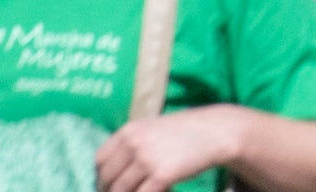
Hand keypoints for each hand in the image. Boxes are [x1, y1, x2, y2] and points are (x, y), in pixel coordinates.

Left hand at [96, 106, 246, 191]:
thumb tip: (112, 172)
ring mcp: (147, 160)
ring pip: (121, 191)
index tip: (110, 184)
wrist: (216, 131)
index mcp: (129, 131)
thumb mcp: (152, 130)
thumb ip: (132, 145)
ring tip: (143, 190)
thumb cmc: (184, 132)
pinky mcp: (162, 175)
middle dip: (111, 191)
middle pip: (107, 178)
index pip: (99, 160)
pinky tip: (161, 190)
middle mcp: (134, 144)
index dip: (102, 176)